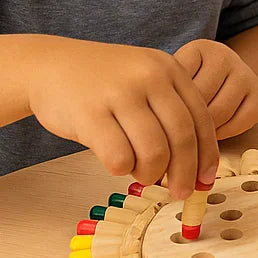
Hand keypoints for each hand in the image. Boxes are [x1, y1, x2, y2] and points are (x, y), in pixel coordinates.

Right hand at [26, 37, 218, 198]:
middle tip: (180, 193)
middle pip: (181, 137)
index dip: (206, 155)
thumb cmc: (103, 81)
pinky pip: (119, 158)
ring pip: (154, 152)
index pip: (200, 118)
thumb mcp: (144, 78)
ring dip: (151, 174)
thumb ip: (170, 110)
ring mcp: (119, 93)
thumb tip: (196, 166)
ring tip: (141, 173)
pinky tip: (115, 161)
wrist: (50, 64)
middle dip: (185, 174)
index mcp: (168, 68)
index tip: (205, 180)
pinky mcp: (90, 114)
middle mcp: (148, 76)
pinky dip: (122, 170)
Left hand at [173, 38, 257, 139]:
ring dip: (206, 127)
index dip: (170, 104)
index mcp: (200, 48)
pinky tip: (218, 126)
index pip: (180, 82)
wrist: (226, 81)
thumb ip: (166, 92)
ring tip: (197, 127)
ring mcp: (245, 73)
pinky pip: (239, 122)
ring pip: (219, 113)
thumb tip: (158, 121)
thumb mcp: (175, 80)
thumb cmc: (193, 85)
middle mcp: (225, 55)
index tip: (166, 111)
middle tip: (181, 125)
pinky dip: (226, 131)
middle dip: (188, 118)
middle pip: (199, 99)